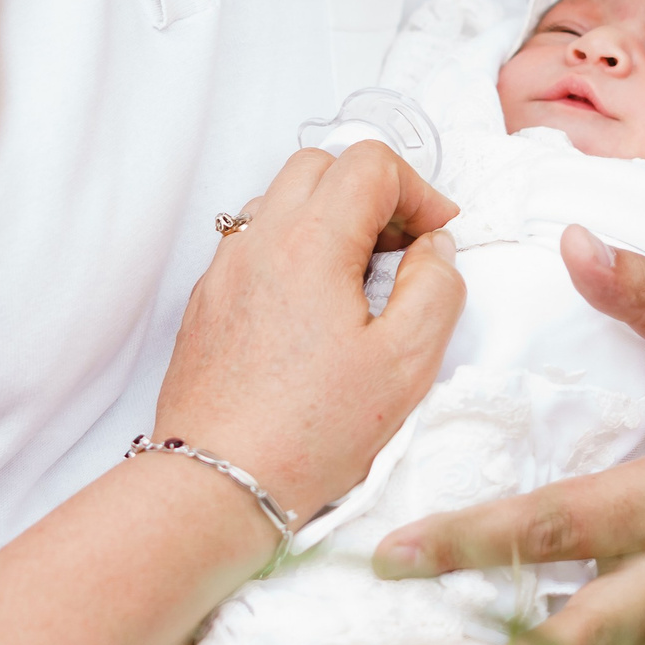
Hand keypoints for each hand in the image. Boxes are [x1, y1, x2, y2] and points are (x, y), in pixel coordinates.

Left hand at [153, 142, 463, 527]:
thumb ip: (436, 288)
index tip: (436, 238)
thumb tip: (435, 250)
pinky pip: (254, 244)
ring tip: (359, 280)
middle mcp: (258, 240)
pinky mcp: (207, 302)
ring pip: (280, 200)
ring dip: (329, 217)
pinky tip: (314, 311)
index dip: (417, 191)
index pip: (369, 163)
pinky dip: (293, 250)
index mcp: (310, 241)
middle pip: (320, 165)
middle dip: (371, 192)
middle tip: (401, 249)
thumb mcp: (407, 363)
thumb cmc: (312, 431)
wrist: (218, 481)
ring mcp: (224, 269)